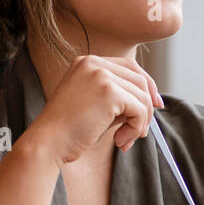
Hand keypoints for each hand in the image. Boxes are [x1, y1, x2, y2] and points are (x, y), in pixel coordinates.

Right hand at [24, 55, 163, 165]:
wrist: (48, 143)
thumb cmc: (69, 130)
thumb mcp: (95, 105)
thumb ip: (119, 97)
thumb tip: (152, 101)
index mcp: (87, 62)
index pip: (129, 66)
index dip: (147, 86)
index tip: (155, 106)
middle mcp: (94, 62)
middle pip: (140, 79)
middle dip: (147, 108)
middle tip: (141, 132)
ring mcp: (101, 75)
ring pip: (143, 96)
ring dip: (140, 122)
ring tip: (125, 140)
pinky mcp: (109, 92)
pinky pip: (140, 109)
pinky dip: (136, 128)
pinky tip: (120, 141)